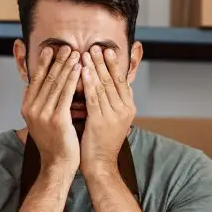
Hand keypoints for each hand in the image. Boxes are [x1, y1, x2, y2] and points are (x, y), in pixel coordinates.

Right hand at [20, 45, 80, 172]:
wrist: (58, 165)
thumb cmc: (54, 143)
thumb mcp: (41, 121)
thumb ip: (39, 103)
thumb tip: (36, 86)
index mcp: (27, 108)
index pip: (35, 80)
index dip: (43, 64)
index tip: (50, 50)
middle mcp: (32, 109)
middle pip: (46, 79)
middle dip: (57, 61)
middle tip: (66, 46)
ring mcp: (43, 114)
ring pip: (56, 84)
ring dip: (66, 66)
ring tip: (75, 53)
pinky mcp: (57, 119)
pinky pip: (66, 94)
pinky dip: (73, 79)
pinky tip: (80, 69)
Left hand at [80, 46, 135, 176]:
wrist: (100, 165)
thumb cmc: (101, 142)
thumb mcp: (112, 119)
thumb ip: (112, 102)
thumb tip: (110, 84)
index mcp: (129, 108)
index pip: (122, 80)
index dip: (114, 64)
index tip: (106, 49)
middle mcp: (125, 110)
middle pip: (113, 80)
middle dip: (103, 61)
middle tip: (95, 46)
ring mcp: (114, 116)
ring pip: (103, 86)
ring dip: (94, 68)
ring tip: (86, 53)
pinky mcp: (101, 122)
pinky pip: (94, 98)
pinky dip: (88, 83)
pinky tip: (83, 71)